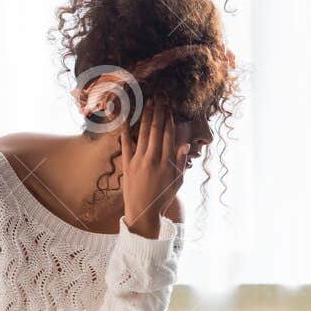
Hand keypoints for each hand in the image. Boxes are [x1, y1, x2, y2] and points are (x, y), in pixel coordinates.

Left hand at [120, 97, 189, 239]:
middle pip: (156, 130)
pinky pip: (126, 143)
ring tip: (149, 102)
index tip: (170, 107)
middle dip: (159, 112)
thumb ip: (180, 162)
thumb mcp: (177, 182)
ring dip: (147, 116)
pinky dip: (126, 129)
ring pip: (143, 133)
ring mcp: (138, 161)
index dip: (169, 119)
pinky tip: (127, 117)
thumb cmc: (162, 199)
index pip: (168, 135)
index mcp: (166, 163)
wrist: (143, 213)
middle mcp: (153, 159)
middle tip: (160, 97)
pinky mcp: (127, 164)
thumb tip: (184, 144)